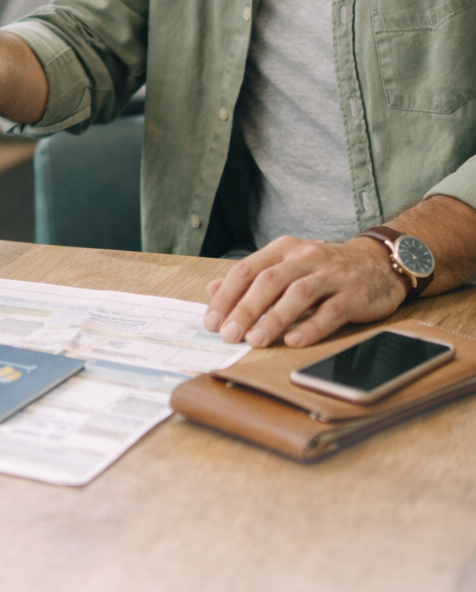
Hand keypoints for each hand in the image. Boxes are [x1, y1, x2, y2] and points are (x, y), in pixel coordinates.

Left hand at [202, 235, 409, 348]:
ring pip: (298, 294)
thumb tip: (212, 290)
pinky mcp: (354, 294)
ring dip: (274, 318)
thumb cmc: (325, 268)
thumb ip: (252, 276)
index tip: (212, 321)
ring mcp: (332, 275)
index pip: (247, 270)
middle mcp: (306, 258)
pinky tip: (295, 341)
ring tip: (256, 340)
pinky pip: (331, 311)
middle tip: (230, 334)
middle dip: (245, 309)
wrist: (379, 261)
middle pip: (269, 281)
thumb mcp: (287, 264)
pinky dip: (312, 327)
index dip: (227, 296)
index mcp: (284, 250)